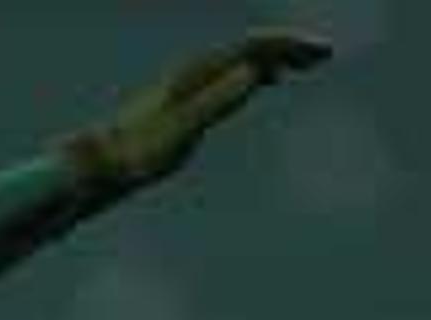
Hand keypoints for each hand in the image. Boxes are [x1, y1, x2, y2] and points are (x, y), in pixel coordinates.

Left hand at [61, 30, 333, 201]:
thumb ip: (216, 102)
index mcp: (198, 73)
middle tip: (326, 54)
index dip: (288, 45)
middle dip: (290, 46)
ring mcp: (191, 84)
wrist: (104, 163)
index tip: (320, 52)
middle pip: (251, 47)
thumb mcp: (182, 130)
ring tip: (309, 63)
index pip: (252, 46)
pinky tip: (268, 81)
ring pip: (242, 59)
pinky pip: (230, 75)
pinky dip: (256, 72)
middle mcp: (195, 72)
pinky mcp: (188, 99)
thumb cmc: (140, 152)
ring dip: (277, 57)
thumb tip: (253, 73)